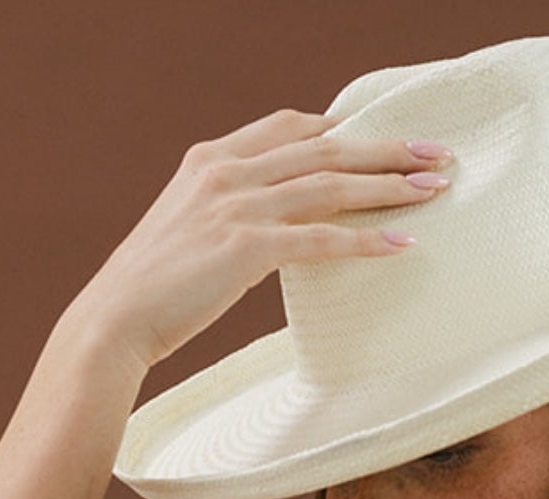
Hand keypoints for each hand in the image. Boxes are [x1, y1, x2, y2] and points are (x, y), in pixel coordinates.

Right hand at [65, 108, 449, 371]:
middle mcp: (225, 172)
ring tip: (434, 188)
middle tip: (436, 151)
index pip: (289, 126)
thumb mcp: (183, 228)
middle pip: (324, 148)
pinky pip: (321, 237)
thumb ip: (223, 209)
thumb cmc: (147, 289)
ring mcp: (235, 206)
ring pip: (331, 184)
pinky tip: (400, 243)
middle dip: (386, 147)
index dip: (341, 127)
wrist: (112, 322)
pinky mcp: (246, 247)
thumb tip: (269, 226)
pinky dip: (365, 239)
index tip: (380, 135)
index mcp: (209, 160)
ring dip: (390, 185)